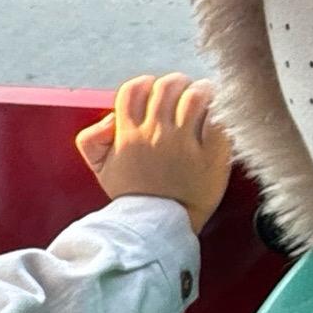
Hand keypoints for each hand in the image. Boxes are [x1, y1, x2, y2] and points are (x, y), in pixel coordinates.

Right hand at [74, 74, 234, 235]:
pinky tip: (219, 115)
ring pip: (195, 96)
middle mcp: (156, 134)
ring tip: (206, 96)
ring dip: (202, 91)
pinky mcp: (212, 155)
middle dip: (177, 83)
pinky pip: (218, 120)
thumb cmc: (133, 197)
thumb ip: (92, 139)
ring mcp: (185, 144)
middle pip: (167, 86)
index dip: (144, 84)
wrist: (159, 229)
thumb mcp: (100, 170)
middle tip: (184, 93)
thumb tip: (110, 119)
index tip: (153, 91)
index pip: (133, 90)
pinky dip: (220, 112)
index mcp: (129, 135)